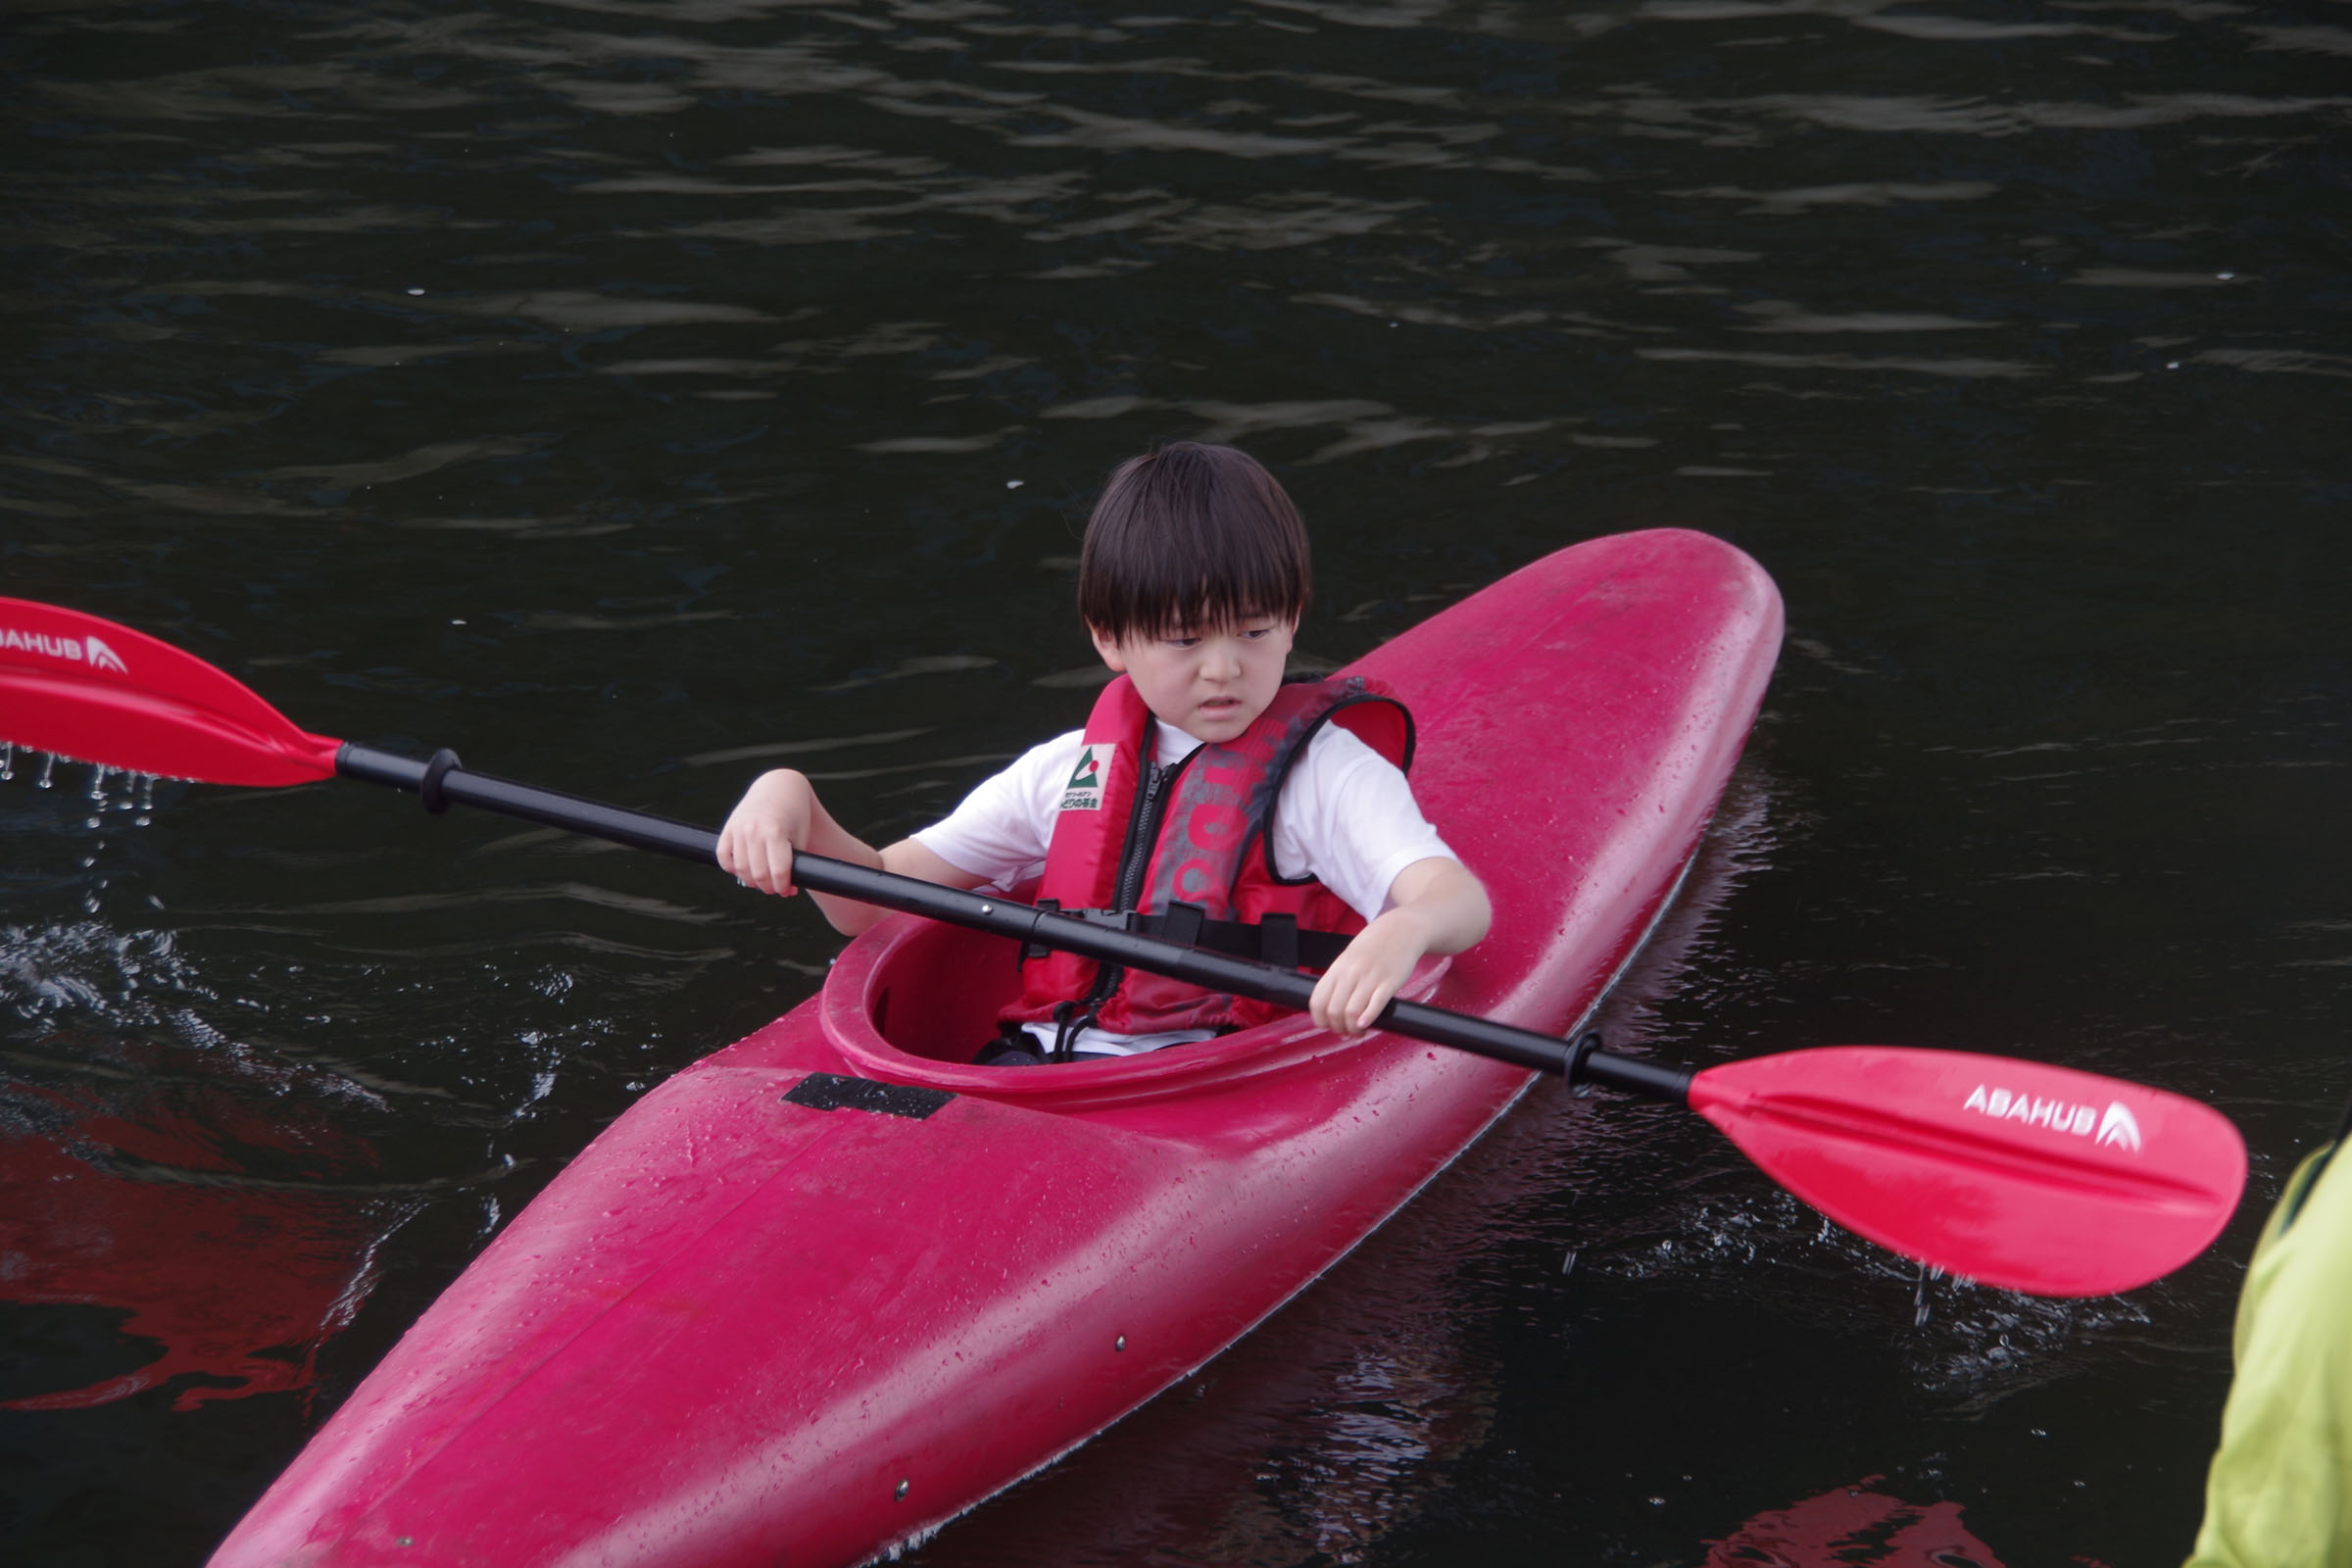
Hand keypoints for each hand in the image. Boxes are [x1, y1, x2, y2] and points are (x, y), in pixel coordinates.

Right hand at [716, 769, 815, 896]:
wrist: (779, 787)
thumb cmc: (795, 815)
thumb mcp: (800, 837)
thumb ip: (795, 864)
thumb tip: (787, 892)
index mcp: (776, 831)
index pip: (778, 872)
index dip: (783, 887)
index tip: (787, 890)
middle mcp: (754, 830)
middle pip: (758, 874)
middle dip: (768, 887)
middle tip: (775, 888)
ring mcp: (739, 828)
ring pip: (740, 869)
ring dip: (751, 881)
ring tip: (762, 880)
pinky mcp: (728, 828)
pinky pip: (723, 857)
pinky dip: (732, 868)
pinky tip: (744, 870)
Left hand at [1308, 909, 1429, 1035]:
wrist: (1401, 929)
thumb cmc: (1374, 945)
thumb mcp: (1348, 958)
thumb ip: (1338, 979)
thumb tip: (1329, 1006)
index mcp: (1337, 969)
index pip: (1317, 1002)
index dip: (1320, 1020)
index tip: (1328, 1025)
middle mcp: (1351, 974)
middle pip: (1334, 1012)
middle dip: (1338, 1028)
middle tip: (1346, 1031)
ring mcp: (1370, 978)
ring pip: (1352, 1013)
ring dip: (1353, 1029)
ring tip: (1359, 1030)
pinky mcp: (1389, 983)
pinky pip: (1375, 1005)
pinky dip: (1367, 1019)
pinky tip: (1366, 1025)